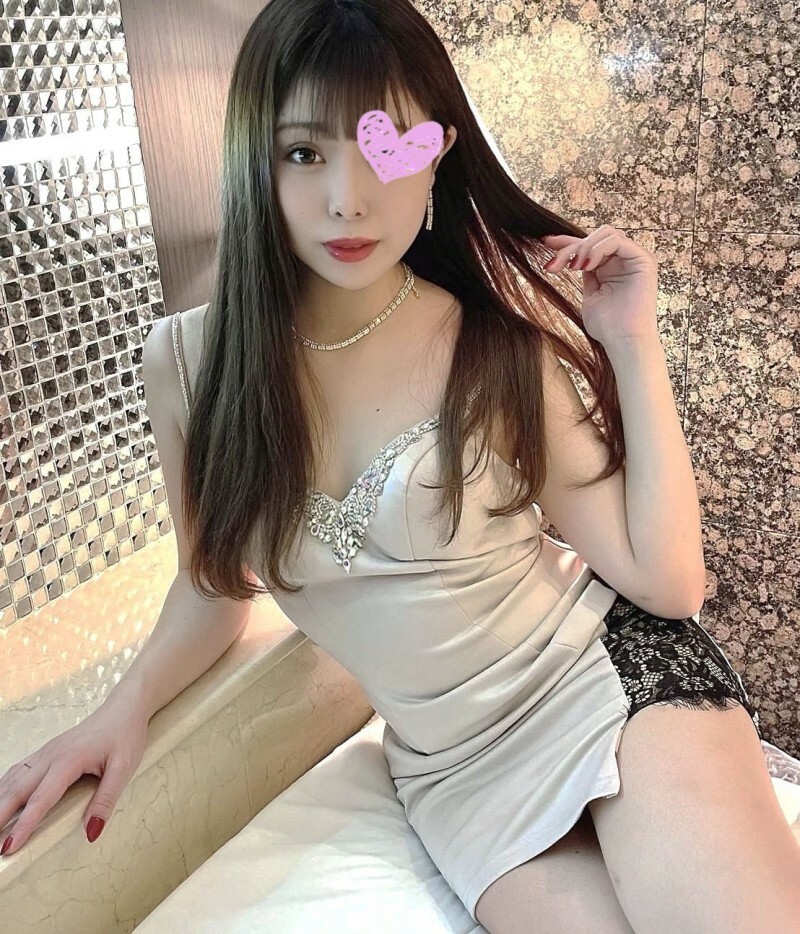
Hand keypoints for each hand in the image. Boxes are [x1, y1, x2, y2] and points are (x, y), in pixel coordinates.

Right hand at [0, 701, 148, 856]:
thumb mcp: (124, 768)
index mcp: (68, 761)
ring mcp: (46, 752)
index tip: (8, 848)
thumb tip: (91, 832)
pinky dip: (3, 788)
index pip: (41, 799)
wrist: (124, 708)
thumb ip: (106, 800)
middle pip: (17, 790)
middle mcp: (51, 756)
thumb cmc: (125, 735)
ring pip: (12, 780)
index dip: (24, 825)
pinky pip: (18, 771)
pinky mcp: (46, 752)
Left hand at [542, 225, 660, 346]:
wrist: (623, 342)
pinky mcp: (644, 260)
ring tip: (573, 268)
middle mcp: (625, 260)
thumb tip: (570, 256)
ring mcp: (635, 258)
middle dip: (571, 246)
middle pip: (595, 237)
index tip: (546, 243)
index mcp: (613, 267)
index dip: (567, 242)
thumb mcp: (589, 294)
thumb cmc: (607, 326)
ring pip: (605, 234)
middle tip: (555, 264)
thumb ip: (584, 272)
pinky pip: (616, 241)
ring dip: (583, 247)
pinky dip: (597, 250)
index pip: (589, 245)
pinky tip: (586, 267)